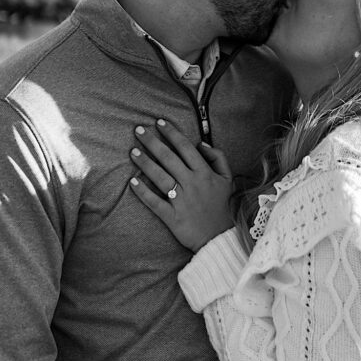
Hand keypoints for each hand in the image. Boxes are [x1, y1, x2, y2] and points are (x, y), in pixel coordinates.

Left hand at [129, 119, 234, 250]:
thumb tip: (201, 144)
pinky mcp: (172, 217)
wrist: (220, 238)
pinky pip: (155, 202)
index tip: (159, 122)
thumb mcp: (227, 178)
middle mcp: (192, 183)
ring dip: (145, 163)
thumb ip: (218, 158)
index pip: (185, 147)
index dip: (171, 133)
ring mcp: (181, 200)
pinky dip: (143, 192)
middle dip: (152, 142)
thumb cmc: (223, 206)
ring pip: (160, 177)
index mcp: (204, 173)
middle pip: (168, 158)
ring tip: (133, 151)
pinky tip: (133, 182)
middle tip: (138, 130)